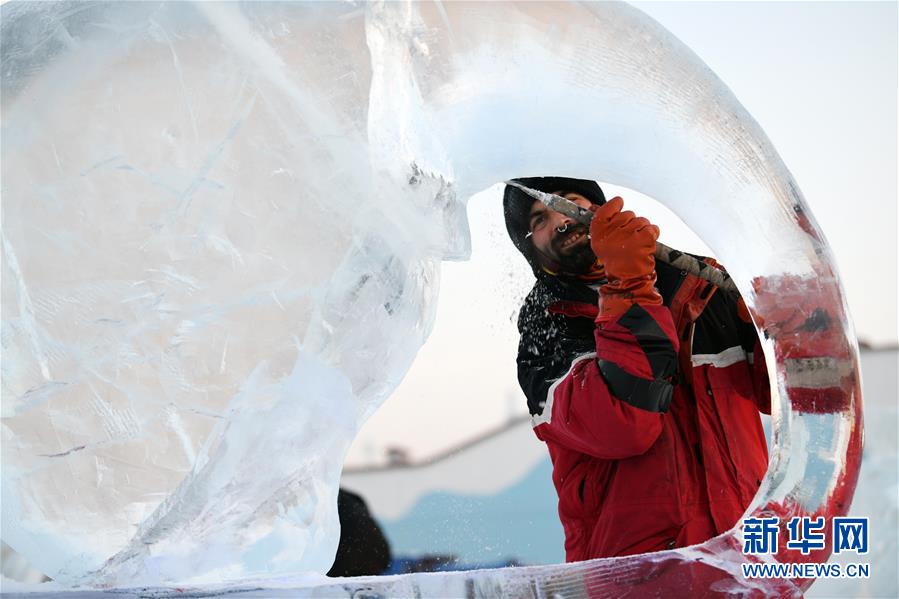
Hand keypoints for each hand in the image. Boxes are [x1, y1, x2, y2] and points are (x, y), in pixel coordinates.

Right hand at [589, 197, 662, 320]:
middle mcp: (611, 231)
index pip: (607, 207)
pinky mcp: (643, 238)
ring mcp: (628, 234)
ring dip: (642, 230)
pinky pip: (652, 227)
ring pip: (641, 220)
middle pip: (628, 213)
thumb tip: (608, 203)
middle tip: (628, 239)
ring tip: (636, 244)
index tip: (619, 205)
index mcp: (598, 231)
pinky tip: (646, 244)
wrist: (627, 279)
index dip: (615, 205)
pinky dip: (653, 234)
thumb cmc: (616, 261)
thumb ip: (604, 224)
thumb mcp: (601, 243)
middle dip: (632, 223)